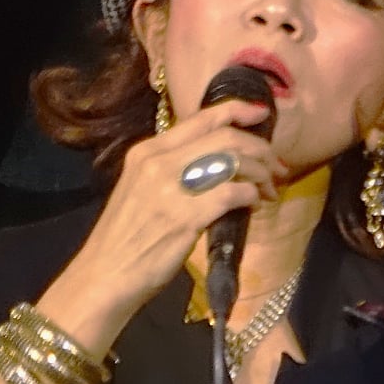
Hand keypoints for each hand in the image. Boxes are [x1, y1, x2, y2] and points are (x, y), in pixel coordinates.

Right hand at [41, 97, 288, 349]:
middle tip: (277, 166)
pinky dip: (252, 195)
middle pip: (224, 137)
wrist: (106, 274)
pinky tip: (255, 204)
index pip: (199, 118)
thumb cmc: (127, 237)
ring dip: (261, 173)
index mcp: (147, 150)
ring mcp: (171, 188)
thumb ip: (172, 170)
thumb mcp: (142, 188)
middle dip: (259, 148)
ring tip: (270, 188)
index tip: (261, 113)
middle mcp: (158, 161)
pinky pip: (233, 193)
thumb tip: (216, 164)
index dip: (236, 110)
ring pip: (233, 160)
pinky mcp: (186, 216)